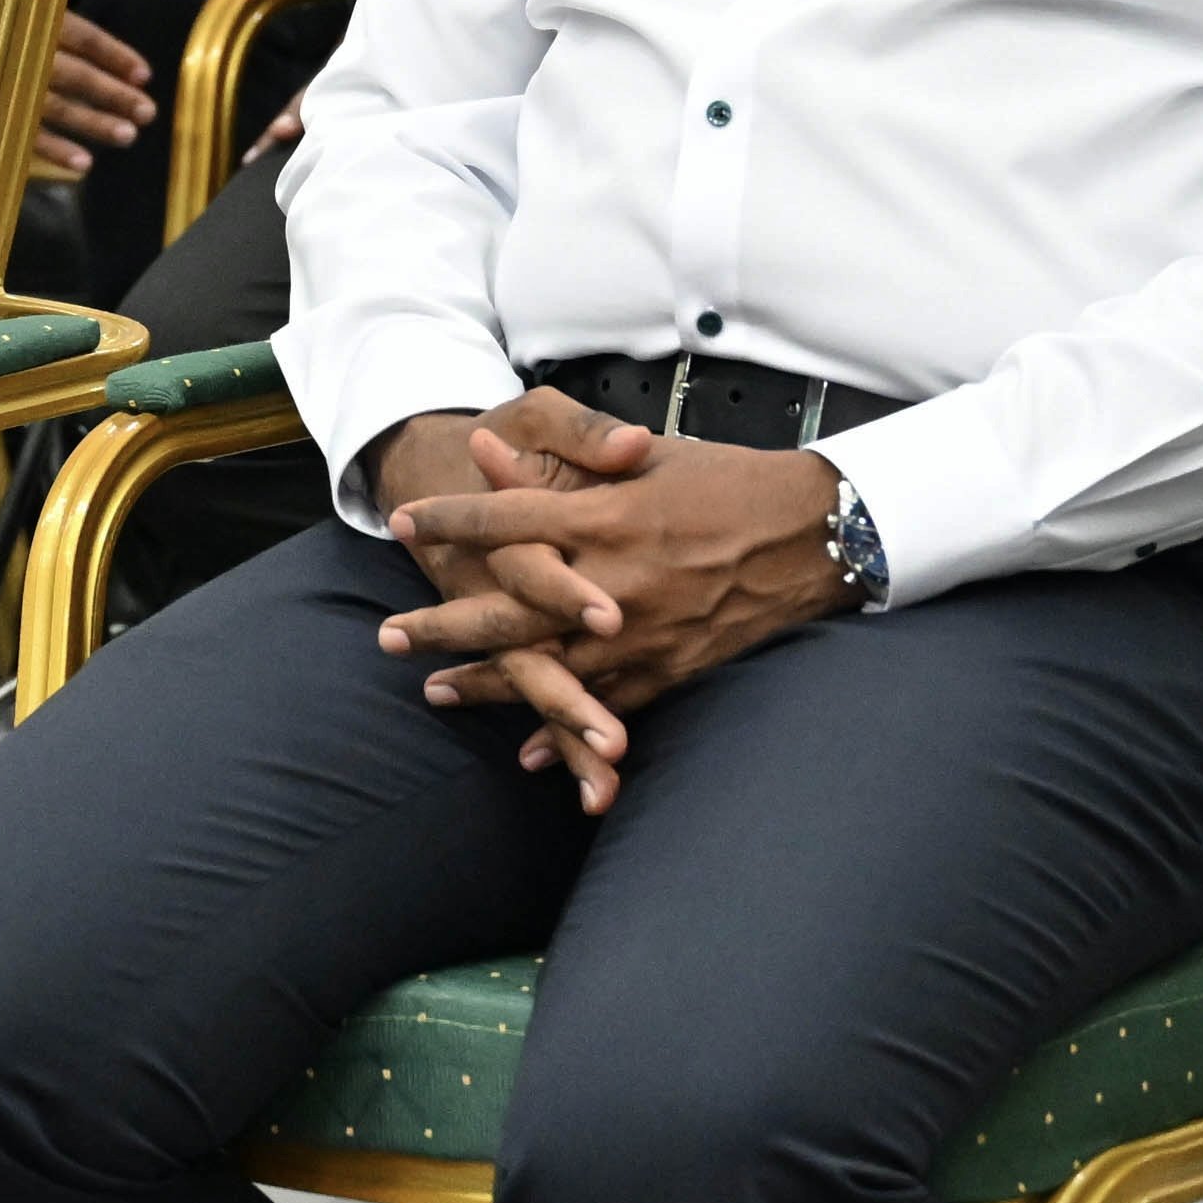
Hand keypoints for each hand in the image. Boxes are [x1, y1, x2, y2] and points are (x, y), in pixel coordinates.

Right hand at [28, 8, 155, 184]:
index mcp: (34, 17)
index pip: (85, 38)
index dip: (116, 55)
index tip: (145, 74)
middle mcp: (24, 51)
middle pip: (78, 76)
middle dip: (114, 95)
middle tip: (148, 113)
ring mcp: (7, 83)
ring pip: (58, 106)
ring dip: (94, 124)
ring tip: (127, 137)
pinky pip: (26, 132)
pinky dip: (55, 150)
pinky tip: (83, 164)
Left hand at [381, 400, 857, 811]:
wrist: (813, 532)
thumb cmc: (728, 482)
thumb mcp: (647, 455)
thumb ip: (566, 457)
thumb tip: (490, 452)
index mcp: (608, 513)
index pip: (507, 519)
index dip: (450, 521)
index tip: (404, 523)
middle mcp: (616, 579)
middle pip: (509, 609)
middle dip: (443, 625)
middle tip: (389, 637)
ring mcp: (643, 631)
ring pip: (549, 668)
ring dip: (487, 684)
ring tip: (436, 691)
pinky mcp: (672, 667)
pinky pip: (607, 706)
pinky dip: (563, 730)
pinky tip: (526, 750)